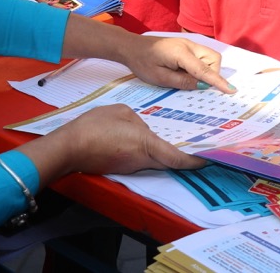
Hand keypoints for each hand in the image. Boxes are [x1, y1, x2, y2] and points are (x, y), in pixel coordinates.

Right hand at [40, 105, 207, 175]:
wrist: (70, 147)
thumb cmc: (94, 126)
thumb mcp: (122, 112)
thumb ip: (139, 120)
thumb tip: (144, 127)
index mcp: (146, 145)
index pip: (177, 158)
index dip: (195, 159)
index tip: (208, 157)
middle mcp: (142, 160)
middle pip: (170, 162)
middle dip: (185, 157)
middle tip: (198, 147)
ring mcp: (131, 165)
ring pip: (156, 161)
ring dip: (168, 154)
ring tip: (177, 140)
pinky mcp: (121, 166)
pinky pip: (142, 160)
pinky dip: (151, 153)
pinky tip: (148, 141)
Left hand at [121, 36, 234, 92]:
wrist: (131, 47)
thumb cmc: (142, 63)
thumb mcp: (160, 77)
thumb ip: (183, 82)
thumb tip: (204, 86)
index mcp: (181, 53)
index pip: (205, 69)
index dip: (218, 81)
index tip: (231, 90)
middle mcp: (188, 45)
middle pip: (213, 58)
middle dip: (212, 73)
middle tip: (197, 84)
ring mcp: (188, 44)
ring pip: (209, 57)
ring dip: (206, 69)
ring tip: (188, 79)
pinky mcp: (186, 46)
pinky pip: (201, 56)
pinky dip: (200, 66)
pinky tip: (187, 73)